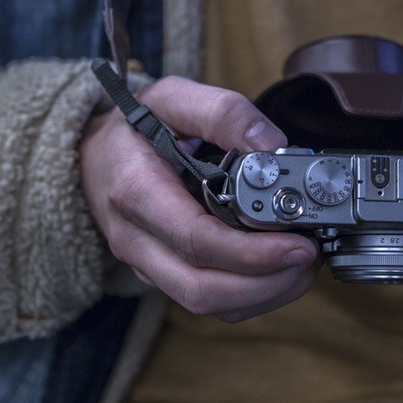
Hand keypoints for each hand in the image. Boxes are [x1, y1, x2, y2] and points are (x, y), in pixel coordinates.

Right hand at [80, 76, 318, 321]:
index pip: (195, 240)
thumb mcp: (170, 97)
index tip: (299, 244)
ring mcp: (147, 264)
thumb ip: (221, 111)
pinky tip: (279, 271)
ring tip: (303, 265)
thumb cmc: (133, 128)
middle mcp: (136, 239)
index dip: (252, 253)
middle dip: (266, 283)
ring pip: (208, 305)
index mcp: (135, 192)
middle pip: (202, 289)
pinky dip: (251, 296)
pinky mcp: (162, 277)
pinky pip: (209, 303)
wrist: (92, 158)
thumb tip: (272, 145)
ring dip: (264, 294)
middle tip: (310, 257)